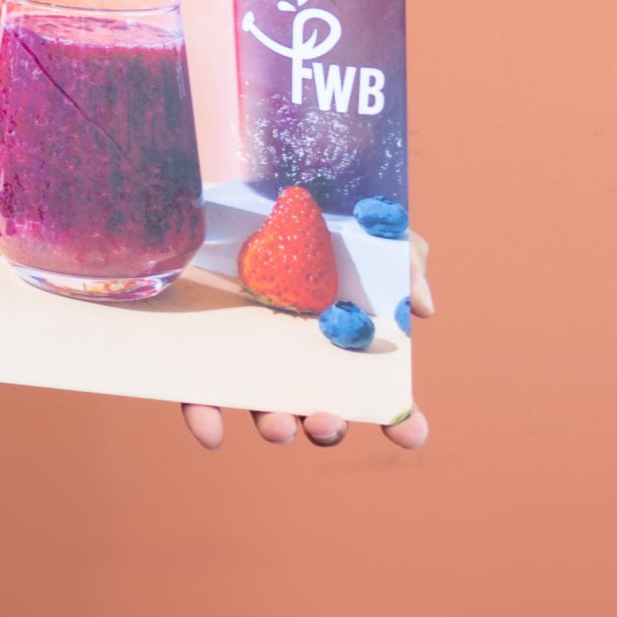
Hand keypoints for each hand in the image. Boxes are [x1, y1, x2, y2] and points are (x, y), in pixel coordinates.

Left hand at [182, 234, 429, 450]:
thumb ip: (404, 260)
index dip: (399, 419)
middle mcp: (294, 357)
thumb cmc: (312, 212)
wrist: (236, 183)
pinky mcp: (193, 349)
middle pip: (318, 410)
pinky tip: (212, 432)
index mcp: (340, 339)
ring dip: (275, 428)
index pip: (374, 391)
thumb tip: (423, 309)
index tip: (409, 433)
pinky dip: (204, 417)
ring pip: (261, 410)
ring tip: (280, 428)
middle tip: (326, 421)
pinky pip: (195, 393)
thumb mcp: (367, 227)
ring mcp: (244, 356)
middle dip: (327, 428)